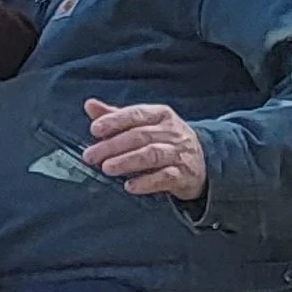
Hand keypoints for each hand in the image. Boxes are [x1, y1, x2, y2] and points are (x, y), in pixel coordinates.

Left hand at [84, 95, 206, 205]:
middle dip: (113, 145)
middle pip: (140, 136)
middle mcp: (172, 132)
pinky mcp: (183, 175)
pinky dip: (146, 182)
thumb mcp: (144, 124)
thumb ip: (117, 116)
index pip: (136, 114)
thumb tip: (90, 105)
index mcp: (160, 115)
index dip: (115, 120)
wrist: (201, 163)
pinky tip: (130, 186)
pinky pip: (164, 177)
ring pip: (152, 155)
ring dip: (127, 161)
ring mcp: (179, 153)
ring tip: (107, 168)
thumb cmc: (165, 141)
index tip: (95, 129)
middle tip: (91, 155)